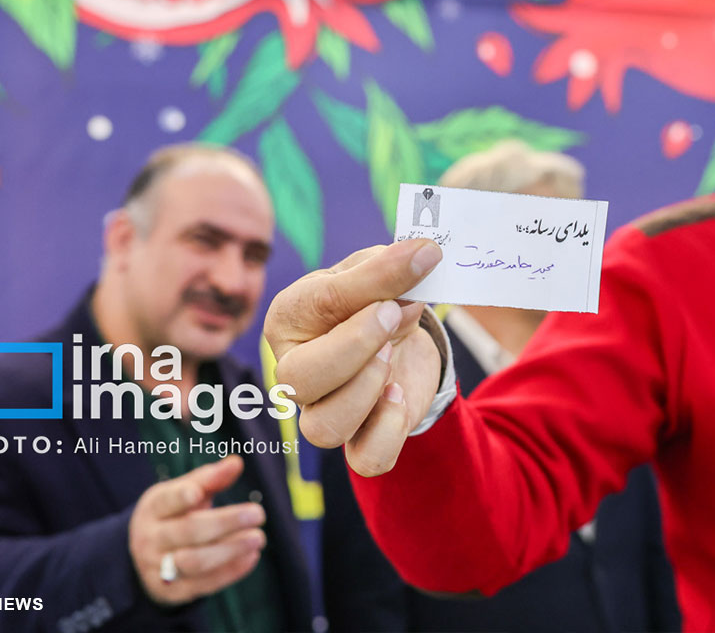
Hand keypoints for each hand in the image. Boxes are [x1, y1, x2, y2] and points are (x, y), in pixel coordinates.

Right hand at [128, 455, 266, 604]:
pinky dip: (230, 571)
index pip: (166, 501)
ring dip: (230, 550)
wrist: (145, 558)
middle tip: (258, 513)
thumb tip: (237, 462)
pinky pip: (203, 585)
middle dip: (225, 522)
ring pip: (195, 562)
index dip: (180, 496)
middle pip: (188, 531)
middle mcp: (151, 539)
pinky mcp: (172, 592)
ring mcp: (159, 568)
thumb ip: (209, 478)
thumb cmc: (173, 515)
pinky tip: (252, 556)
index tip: (197, 492)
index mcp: (153, 509)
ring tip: (258, 538)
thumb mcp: (183, 493)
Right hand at [265, 238, 443, 476]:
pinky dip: (386, 432)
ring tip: (391, 356)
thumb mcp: (376, 272)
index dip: (368, 288)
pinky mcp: (362, 436)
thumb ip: (390, 270)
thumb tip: (424, 254)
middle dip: (354, 347)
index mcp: (289, 320)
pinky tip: (398, 395)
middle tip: (393, 314)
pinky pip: (366, 459)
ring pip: (323, 428)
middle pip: (298, 381)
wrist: (396, 330)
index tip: (415, 263)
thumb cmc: (372, 297)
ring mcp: (324, 408)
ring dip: (365, 391)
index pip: (314, 306)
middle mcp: (296, 371)